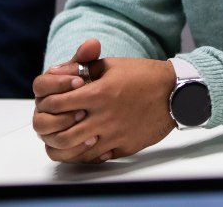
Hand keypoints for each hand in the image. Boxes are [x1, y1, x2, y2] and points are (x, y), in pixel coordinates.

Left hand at [34, 54, 175, 162]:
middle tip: (52, 123)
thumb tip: (57, 71)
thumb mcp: (111, 64)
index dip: (47, 103)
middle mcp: (104, 117)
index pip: (58, 104)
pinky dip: (86, 153)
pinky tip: (85, 144)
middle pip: (62, 134)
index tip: (50, 102)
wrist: (174, 92)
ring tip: (65, 136)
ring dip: (65, 145)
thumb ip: (83, 67)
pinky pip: (97, 158)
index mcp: (99, 93)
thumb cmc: (143, 75)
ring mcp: (115, 135)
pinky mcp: (125, 147)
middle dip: (51, 129)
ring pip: (77, 151)